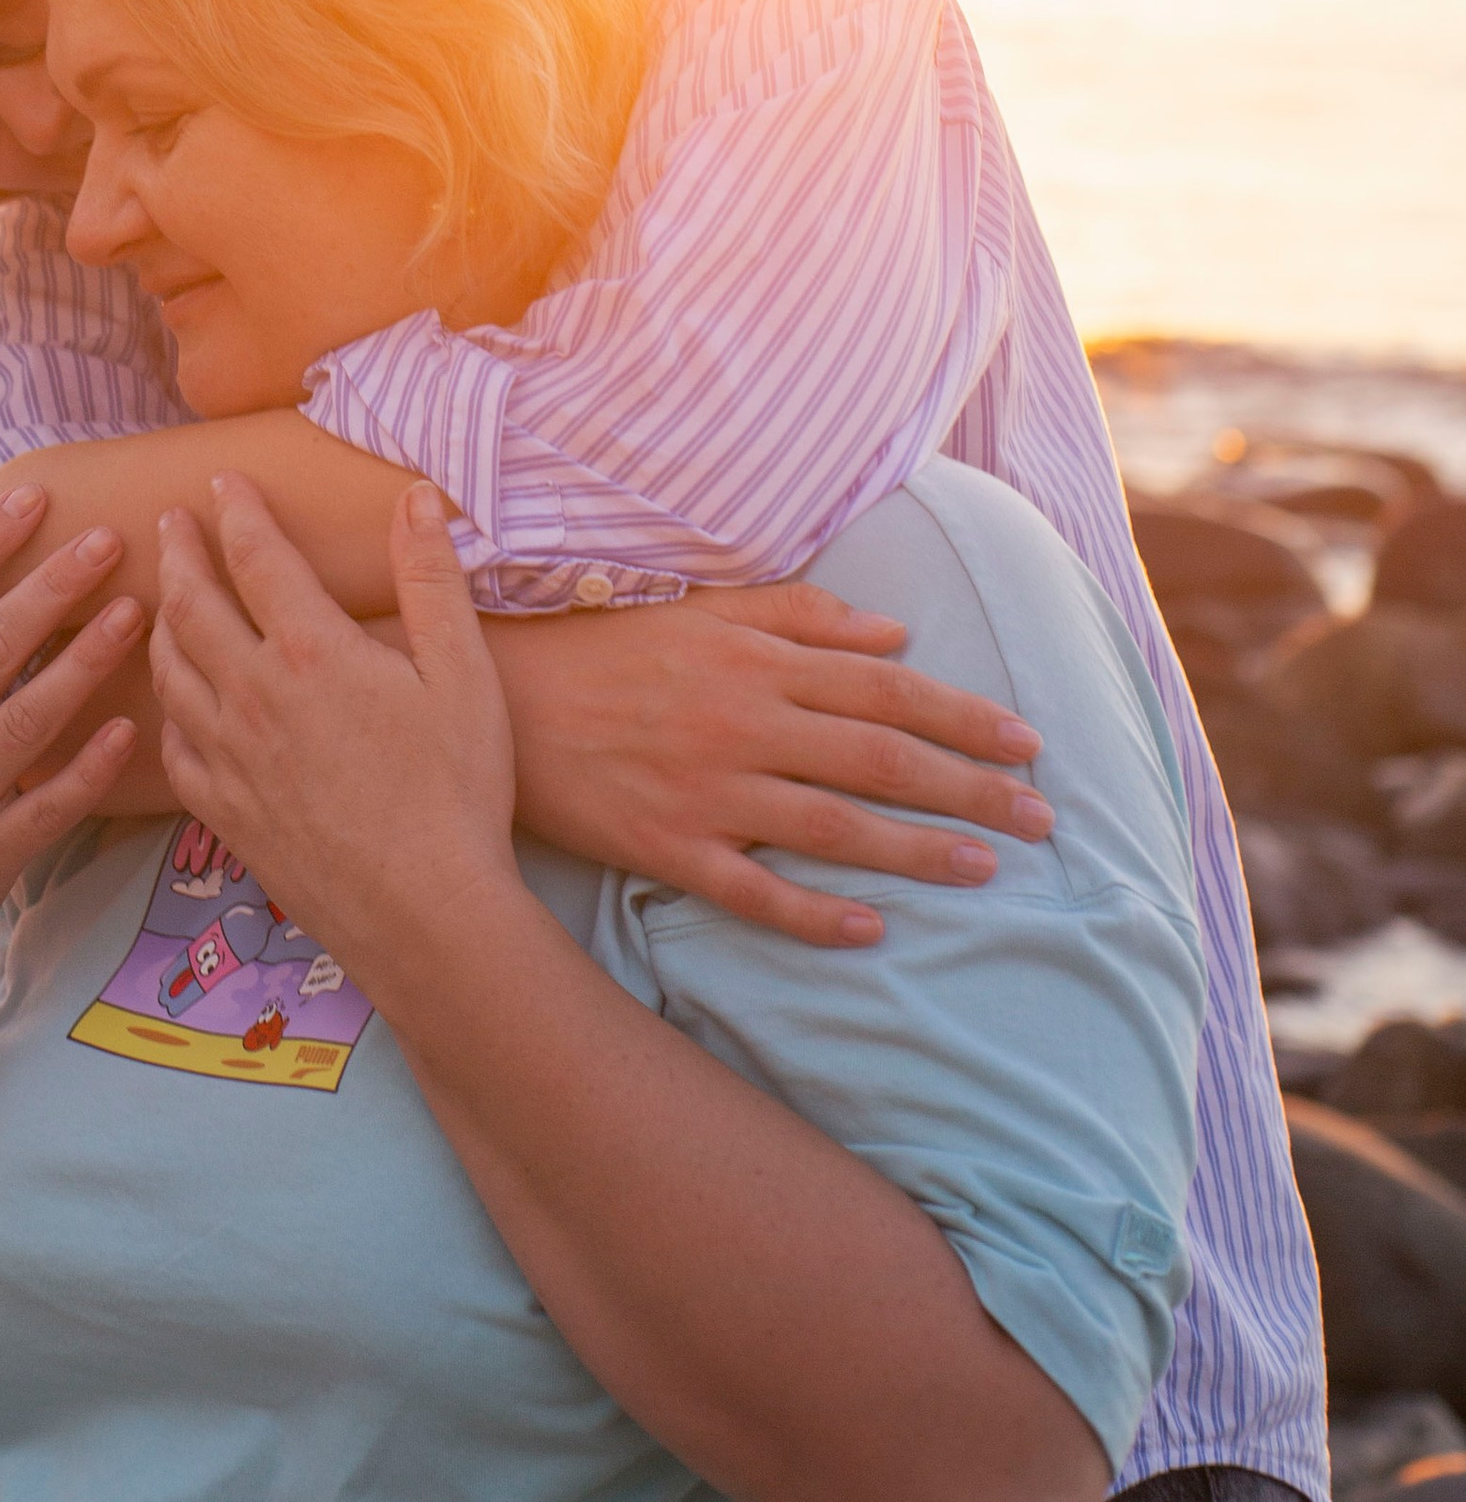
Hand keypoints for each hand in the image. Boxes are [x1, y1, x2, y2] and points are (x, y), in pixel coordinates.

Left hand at [150, 474, 519, 987]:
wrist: (425, 913)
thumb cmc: (457, 791)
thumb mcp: (463, 673)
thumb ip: (432, 580)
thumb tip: (415, 498)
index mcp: (310, 650)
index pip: (256, 556)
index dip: (237, 510)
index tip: (222, 481)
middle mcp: (254, 695)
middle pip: (192, 605)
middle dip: (178, 553)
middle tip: (170, 522)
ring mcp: (231, 758)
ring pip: (171, 671)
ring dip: (161, 622)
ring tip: (162, 599)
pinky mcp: (226, 813)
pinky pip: (175, 747)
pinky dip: (168, 710)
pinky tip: (177, 705)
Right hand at [486, 581, 1054, 950]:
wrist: (497, 692)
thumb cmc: (604, 642)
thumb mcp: (703, 605)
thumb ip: (800, 615)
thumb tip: (894, 635)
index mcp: (757, 657)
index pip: (887, 688)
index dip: (966, 715)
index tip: (1028, 742)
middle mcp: (745, 720)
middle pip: (881, 757)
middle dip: (971, 786)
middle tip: (1041, 817)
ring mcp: (707, 788)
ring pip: (835, 825)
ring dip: (918, 850)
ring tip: (985, 870)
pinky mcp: (666, 846)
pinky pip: (753, 890)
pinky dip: (814, 914)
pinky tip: (871, 932)